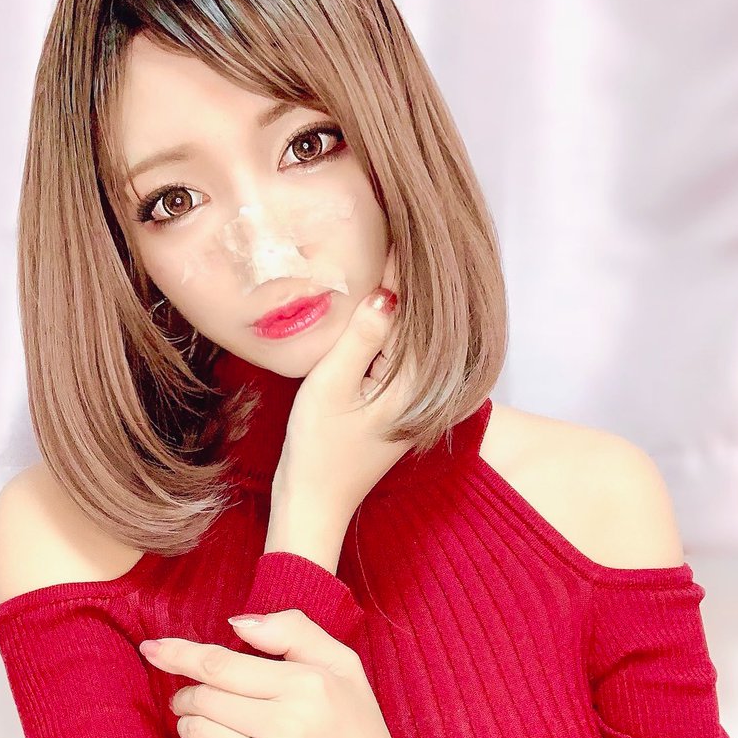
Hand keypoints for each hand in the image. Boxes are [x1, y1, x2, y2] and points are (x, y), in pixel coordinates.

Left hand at [139, 610, 405, 737]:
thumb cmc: (358, 727)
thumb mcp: (342, 665)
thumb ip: (293, 631)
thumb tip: (235, 624)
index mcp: (307, 685)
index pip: (221, 665)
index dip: (179, 654)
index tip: (150, 648)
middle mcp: (288, 725)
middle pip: (204, 698)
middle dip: (187, 692)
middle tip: (192, 693)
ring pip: (198, 733)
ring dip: (190, 722)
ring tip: (209, 720)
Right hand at [275, 245, 416, 520]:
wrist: (313, 504)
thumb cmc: (319, 450)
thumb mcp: (333, 385)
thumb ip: (362, 337)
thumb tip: (389, 293)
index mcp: (416, 385)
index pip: (418, 315)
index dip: (406, 273)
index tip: (401, 233)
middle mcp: (423, 392)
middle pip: (420, 325)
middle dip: (406, 285)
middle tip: (395, 236)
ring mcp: (411, 402)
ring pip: (408, 342)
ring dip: (395, 308)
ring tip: (384, 260)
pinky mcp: (395, 408)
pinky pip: (396, 359)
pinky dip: (385, 334)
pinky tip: (370, 313)